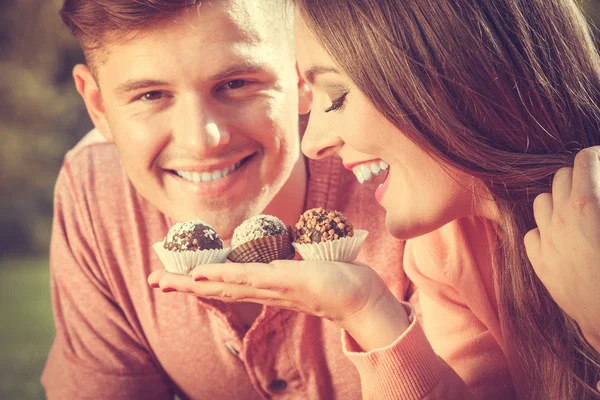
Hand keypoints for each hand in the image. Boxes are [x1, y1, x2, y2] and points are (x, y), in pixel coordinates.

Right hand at [148, 259, 409, 350]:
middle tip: (154, 281)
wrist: (361, 297)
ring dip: (196, 282)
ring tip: (167, 279)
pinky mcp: (287, 282)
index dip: (198, 281)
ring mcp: (273, 287)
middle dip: (185, 285)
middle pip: (218, 288)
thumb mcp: (302, 270)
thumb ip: (285, 266)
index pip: (225, 284)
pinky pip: (251, 278)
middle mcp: (264, 291)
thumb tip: (276, 258)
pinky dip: (225, 275)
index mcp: (265, 287)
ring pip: (227, 284)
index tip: (172, 277)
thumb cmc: (333, 281)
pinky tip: (204, 274)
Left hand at [524, 147, 599, 348]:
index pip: (584, 160)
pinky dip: (545, 230)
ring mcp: (546, 239)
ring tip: (577, 210)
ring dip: (559, 200)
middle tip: (595, 186)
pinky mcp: (539, 262)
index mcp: (587, 203)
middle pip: (561, 177)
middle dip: (579, 177)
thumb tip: (594, 193)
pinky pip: (532, 233)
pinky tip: (561, 238)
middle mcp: (561, 217)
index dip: (596, 158)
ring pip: (542, 201)